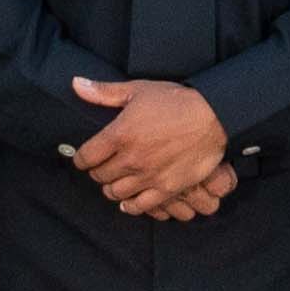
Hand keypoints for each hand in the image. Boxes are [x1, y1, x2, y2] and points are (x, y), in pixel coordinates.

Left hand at [64, 76, 235, 220]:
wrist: (214, 117)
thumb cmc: (175, 101)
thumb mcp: (138, 90)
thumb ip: (104, 92)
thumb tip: (76, 84)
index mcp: (119, 134)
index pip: (86, 157)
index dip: (81, 159)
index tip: (84, 158)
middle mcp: (131, 159)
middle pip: (99, 176)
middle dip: (97, 172)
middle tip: (102, 166)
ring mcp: (149, 176)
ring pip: (116, 192)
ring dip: (112, 187)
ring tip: (116, 180)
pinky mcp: (167, 189)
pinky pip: (140, 206)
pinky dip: (131, 205)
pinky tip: (129, 199)